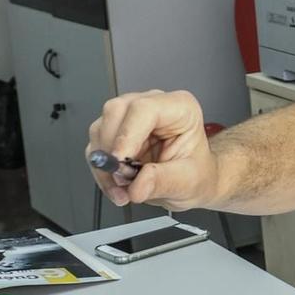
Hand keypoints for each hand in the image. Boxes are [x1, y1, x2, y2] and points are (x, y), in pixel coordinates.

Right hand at [86, 90, 220, 209]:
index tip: (120, 162)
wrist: (193, 182)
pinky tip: (118, 186)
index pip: (143, 109)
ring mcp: (131, 117)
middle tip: (124, 180)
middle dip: (112, 151)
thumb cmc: (197, 173)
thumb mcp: (189, 182)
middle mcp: (153, 106)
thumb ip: (164, 182)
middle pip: (114, 113)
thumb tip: (138, 185)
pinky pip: (97, 148)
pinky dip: (102, 171)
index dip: (126, 135)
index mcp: (179, 108)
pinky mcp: (116, 133)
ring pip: (100, 129)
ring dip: (105, 165)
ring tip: (124, 189)